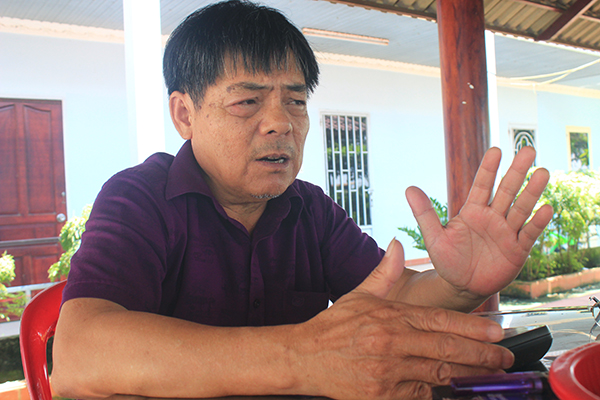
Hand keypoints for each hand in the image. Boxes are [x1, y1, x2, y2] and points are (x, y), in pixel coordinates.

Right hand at [291, 240, 513, 399]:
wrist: (304, 357)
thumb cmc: (334, 326)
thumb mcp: (359, 294)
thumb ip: (385, 272)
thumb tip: (397, 244)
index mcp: (390, 316)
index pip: (440, 321)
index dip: (473, 328)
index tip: (497, 333)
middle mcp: (392, 343)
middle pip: (447, 350)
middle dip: (482, 356)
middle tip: (506, 359)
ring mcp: (387, 371)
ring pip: (438, 375)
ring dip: (468, 376)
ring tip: (490, 376)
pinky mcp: (381, 395)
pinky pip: (418, 395)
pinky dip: (436, 392)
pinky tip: (453, 390)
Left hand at [406, 146, 552, 298]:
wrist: (462, 287)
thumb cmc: (448, 260)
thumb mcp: (434, 237)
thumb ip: (424, 213)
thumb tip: (409, 188)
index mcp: (473, 211)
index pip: (482, 185)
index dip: (488, 169)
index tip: (496, 150)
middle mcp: (492, 217)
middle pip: (507, 191)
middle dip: (517, 171)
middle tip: (528, 150)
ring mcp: (507, 232)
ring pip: (521, 208)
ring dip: (532, 191)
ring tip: (543, 172)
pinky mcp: (517, 250)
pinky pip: (529, 234)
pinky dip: (537, 222)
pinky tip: (546, 208)